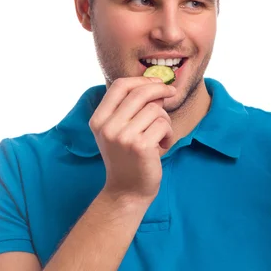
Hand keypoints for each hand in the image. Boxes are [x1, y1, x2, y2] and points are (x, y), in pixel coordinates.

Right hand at [88, 77, 176, 202]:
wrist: (127, 192)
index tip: (157, 82)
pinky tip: (162, 146)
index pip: (120, 86)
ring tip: (159, 135)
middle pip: (140, 93)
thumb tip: (156, 85)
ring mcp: (123, 137)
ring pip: (155, 110)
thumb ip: (129, 109)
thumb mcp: (117, 131)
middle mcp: (108, 127)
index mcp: (99, 119)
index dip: (142, 80)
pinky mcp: (141, 146)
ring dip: (164, 120)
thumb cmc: (127, 158)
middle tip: (172, 93)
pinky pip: (164, 125)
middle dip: (161, 90)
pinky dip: (168, 134)